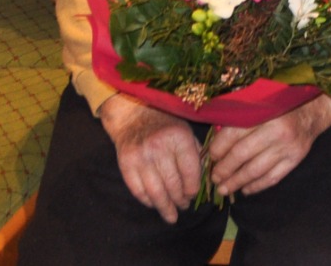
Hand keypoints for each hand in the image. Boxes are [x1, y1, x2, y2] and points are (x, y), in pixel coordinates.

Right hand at [100, 95, 201, 222]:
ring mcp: (140, 157)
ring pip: (155, 191)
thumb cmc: (166, 126)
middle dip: (180, 200)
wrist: (134, 115)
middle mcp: (159, 147)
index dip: (193, 188)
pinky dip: (148, 201)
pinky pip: (138, 190)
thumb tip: (204, 179)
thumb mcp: (186, 132)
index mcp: (179, 137)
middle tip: (184, 207)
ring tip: (171, 215)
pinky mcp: (126, 165)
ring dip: (165, 207)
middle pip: (172, 184)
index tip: (193, 195)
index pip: (190, 171)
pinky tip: (155, 205)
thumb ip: (196, 153)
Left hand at [206, 95, 330, 197]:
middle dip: (223, 169)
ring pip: (254, 170)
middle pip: (241, 155)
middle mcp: (276, 131)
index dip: (218, 149)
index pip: (233, 135)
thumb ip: (240, 118)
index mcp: (264, 113)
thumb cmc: (282, 106)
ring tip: (224, 189)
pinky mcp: (295, 159)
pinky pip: (271, 178)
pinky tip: (245, 190)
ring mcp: (287, 147)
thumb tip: (215, 141)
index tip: (211, 157)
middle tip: (214, 177)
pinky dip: (256, 187)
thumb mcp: (261, 105)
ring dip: (236, 182)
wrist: (313, 112)